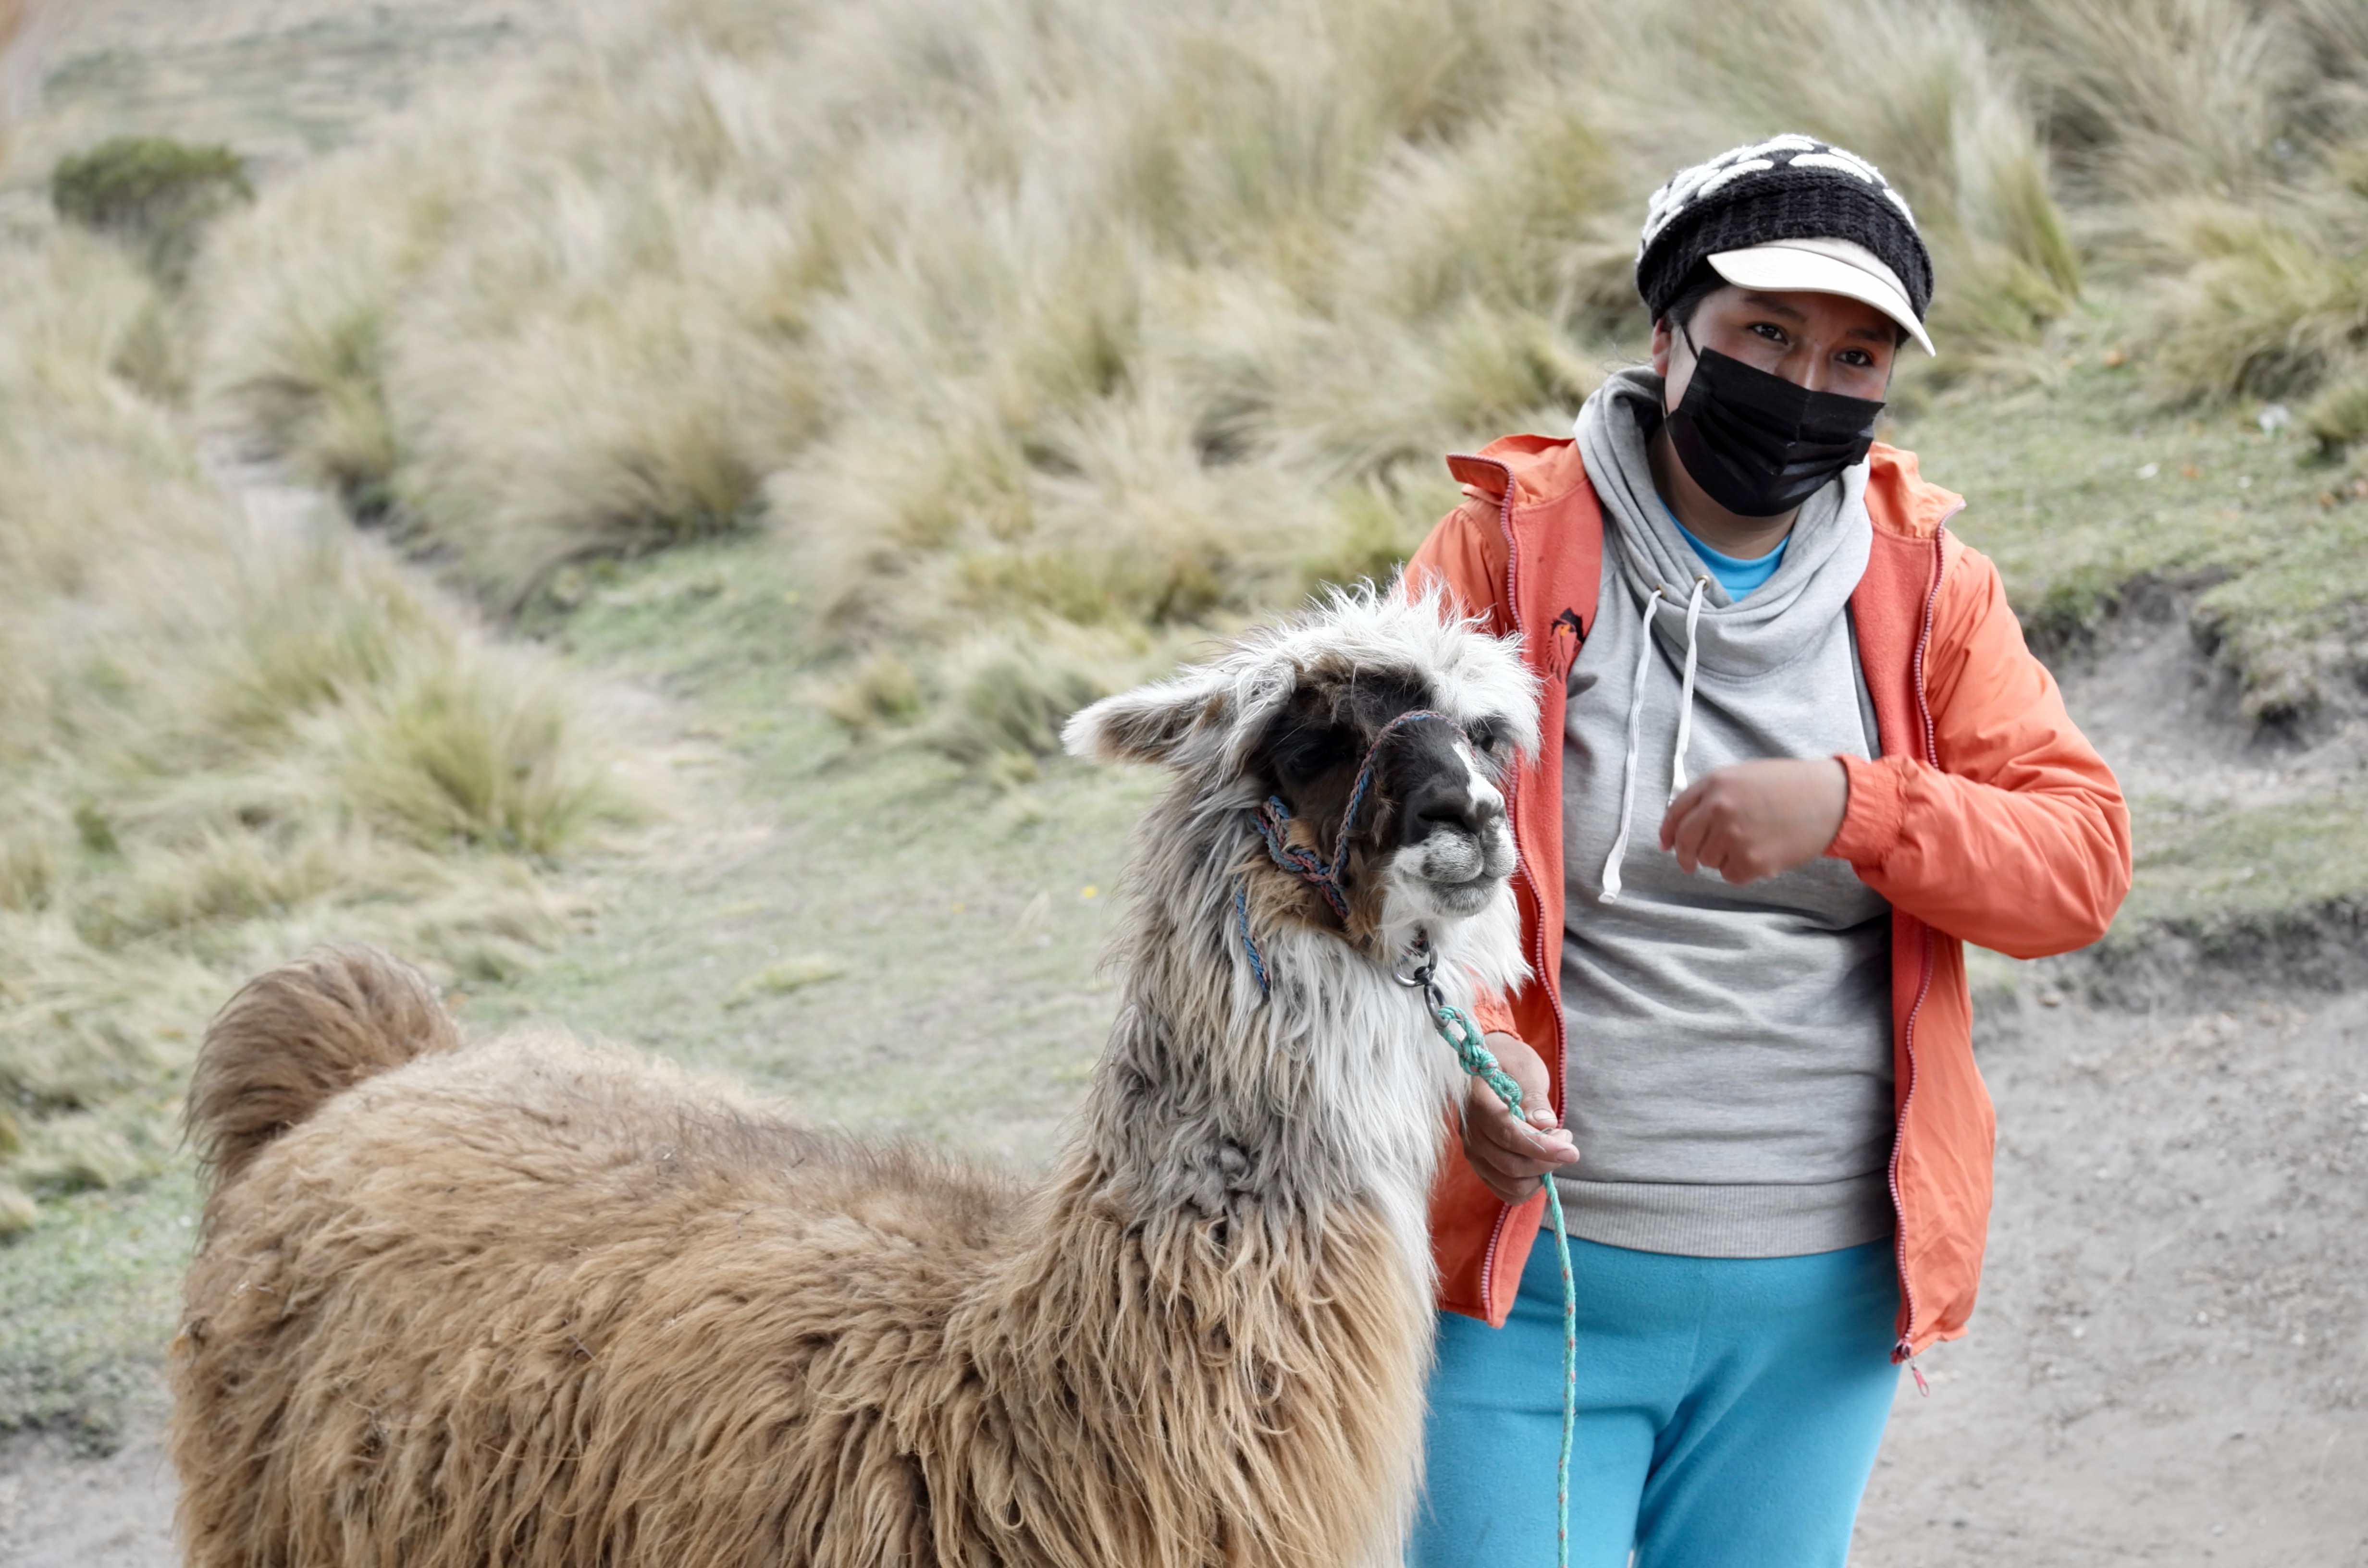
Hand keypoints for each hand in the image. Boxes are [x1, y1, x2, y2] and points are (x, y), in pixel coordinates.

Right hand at [1460, 1031, 1576, 1204]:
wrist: (1490, 1063)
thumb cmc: (1510, 1062)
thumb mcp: (1526, 1069)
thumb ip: (1534, 1097)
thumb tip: (1545, 1124)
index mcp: (1478, 1102)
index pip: (1508, 1133)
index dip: (1541, 1146)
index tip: (1571, 1150)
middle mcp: (1470, 1132)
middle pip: (1510, 1164)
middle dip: (1547, 1160)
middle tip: (1567, 1140)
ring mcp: (1473, 1151)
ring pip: (1509, 1182)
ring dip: (1539, 1174)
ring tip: (1554, 1150)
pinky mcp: (1481, 1164)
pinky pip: (1504, 1190)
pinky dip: (1528, 1185)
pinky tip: (1540, 1164)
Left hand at [1659, 758, 1846, 884]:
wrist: (1830, 799)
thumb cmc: (1790, 785)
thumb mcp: (1744, 776)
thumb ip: (1712, 795)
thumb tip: (1682, 825)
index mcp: (1715, 784)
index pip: (1675, 814)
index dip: (1667, 832)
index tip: (1666, 844)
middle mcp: (1719, 809)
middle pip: (1685, 843)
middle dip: (1686, 855)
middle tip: (1691, 863)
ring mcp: (1735, 837)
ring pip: (1708, 861)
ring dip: (1721, 858)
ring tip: (1750, 843)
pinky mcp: (1753, 862)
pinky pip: (1731, 875)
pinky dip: (1742, 871)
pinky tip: (1762, 854)